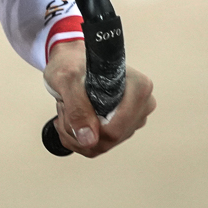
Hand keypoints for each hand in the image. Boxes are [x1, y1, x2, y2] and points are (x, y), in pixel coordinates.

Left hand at [43, 41, 155, 157]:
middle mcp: (142, 105)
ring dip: (75, 133)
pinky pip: (98, 146)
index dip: (88, 129)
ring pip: (101, 145)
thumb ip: (78, 108)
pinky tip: (72, 118)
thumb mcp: (68, 80)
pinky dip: (78, 137)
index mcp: (139, 88)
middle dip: (78, 130)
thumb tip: (89, 140)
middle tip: (65, 107)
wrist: (71, 61)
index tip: (70, 109)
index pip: (115, 130)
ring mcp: (134, 118)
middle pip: (109, 140)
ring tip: (68, 109)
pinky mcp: (123, 128)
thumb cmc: (72, 64)